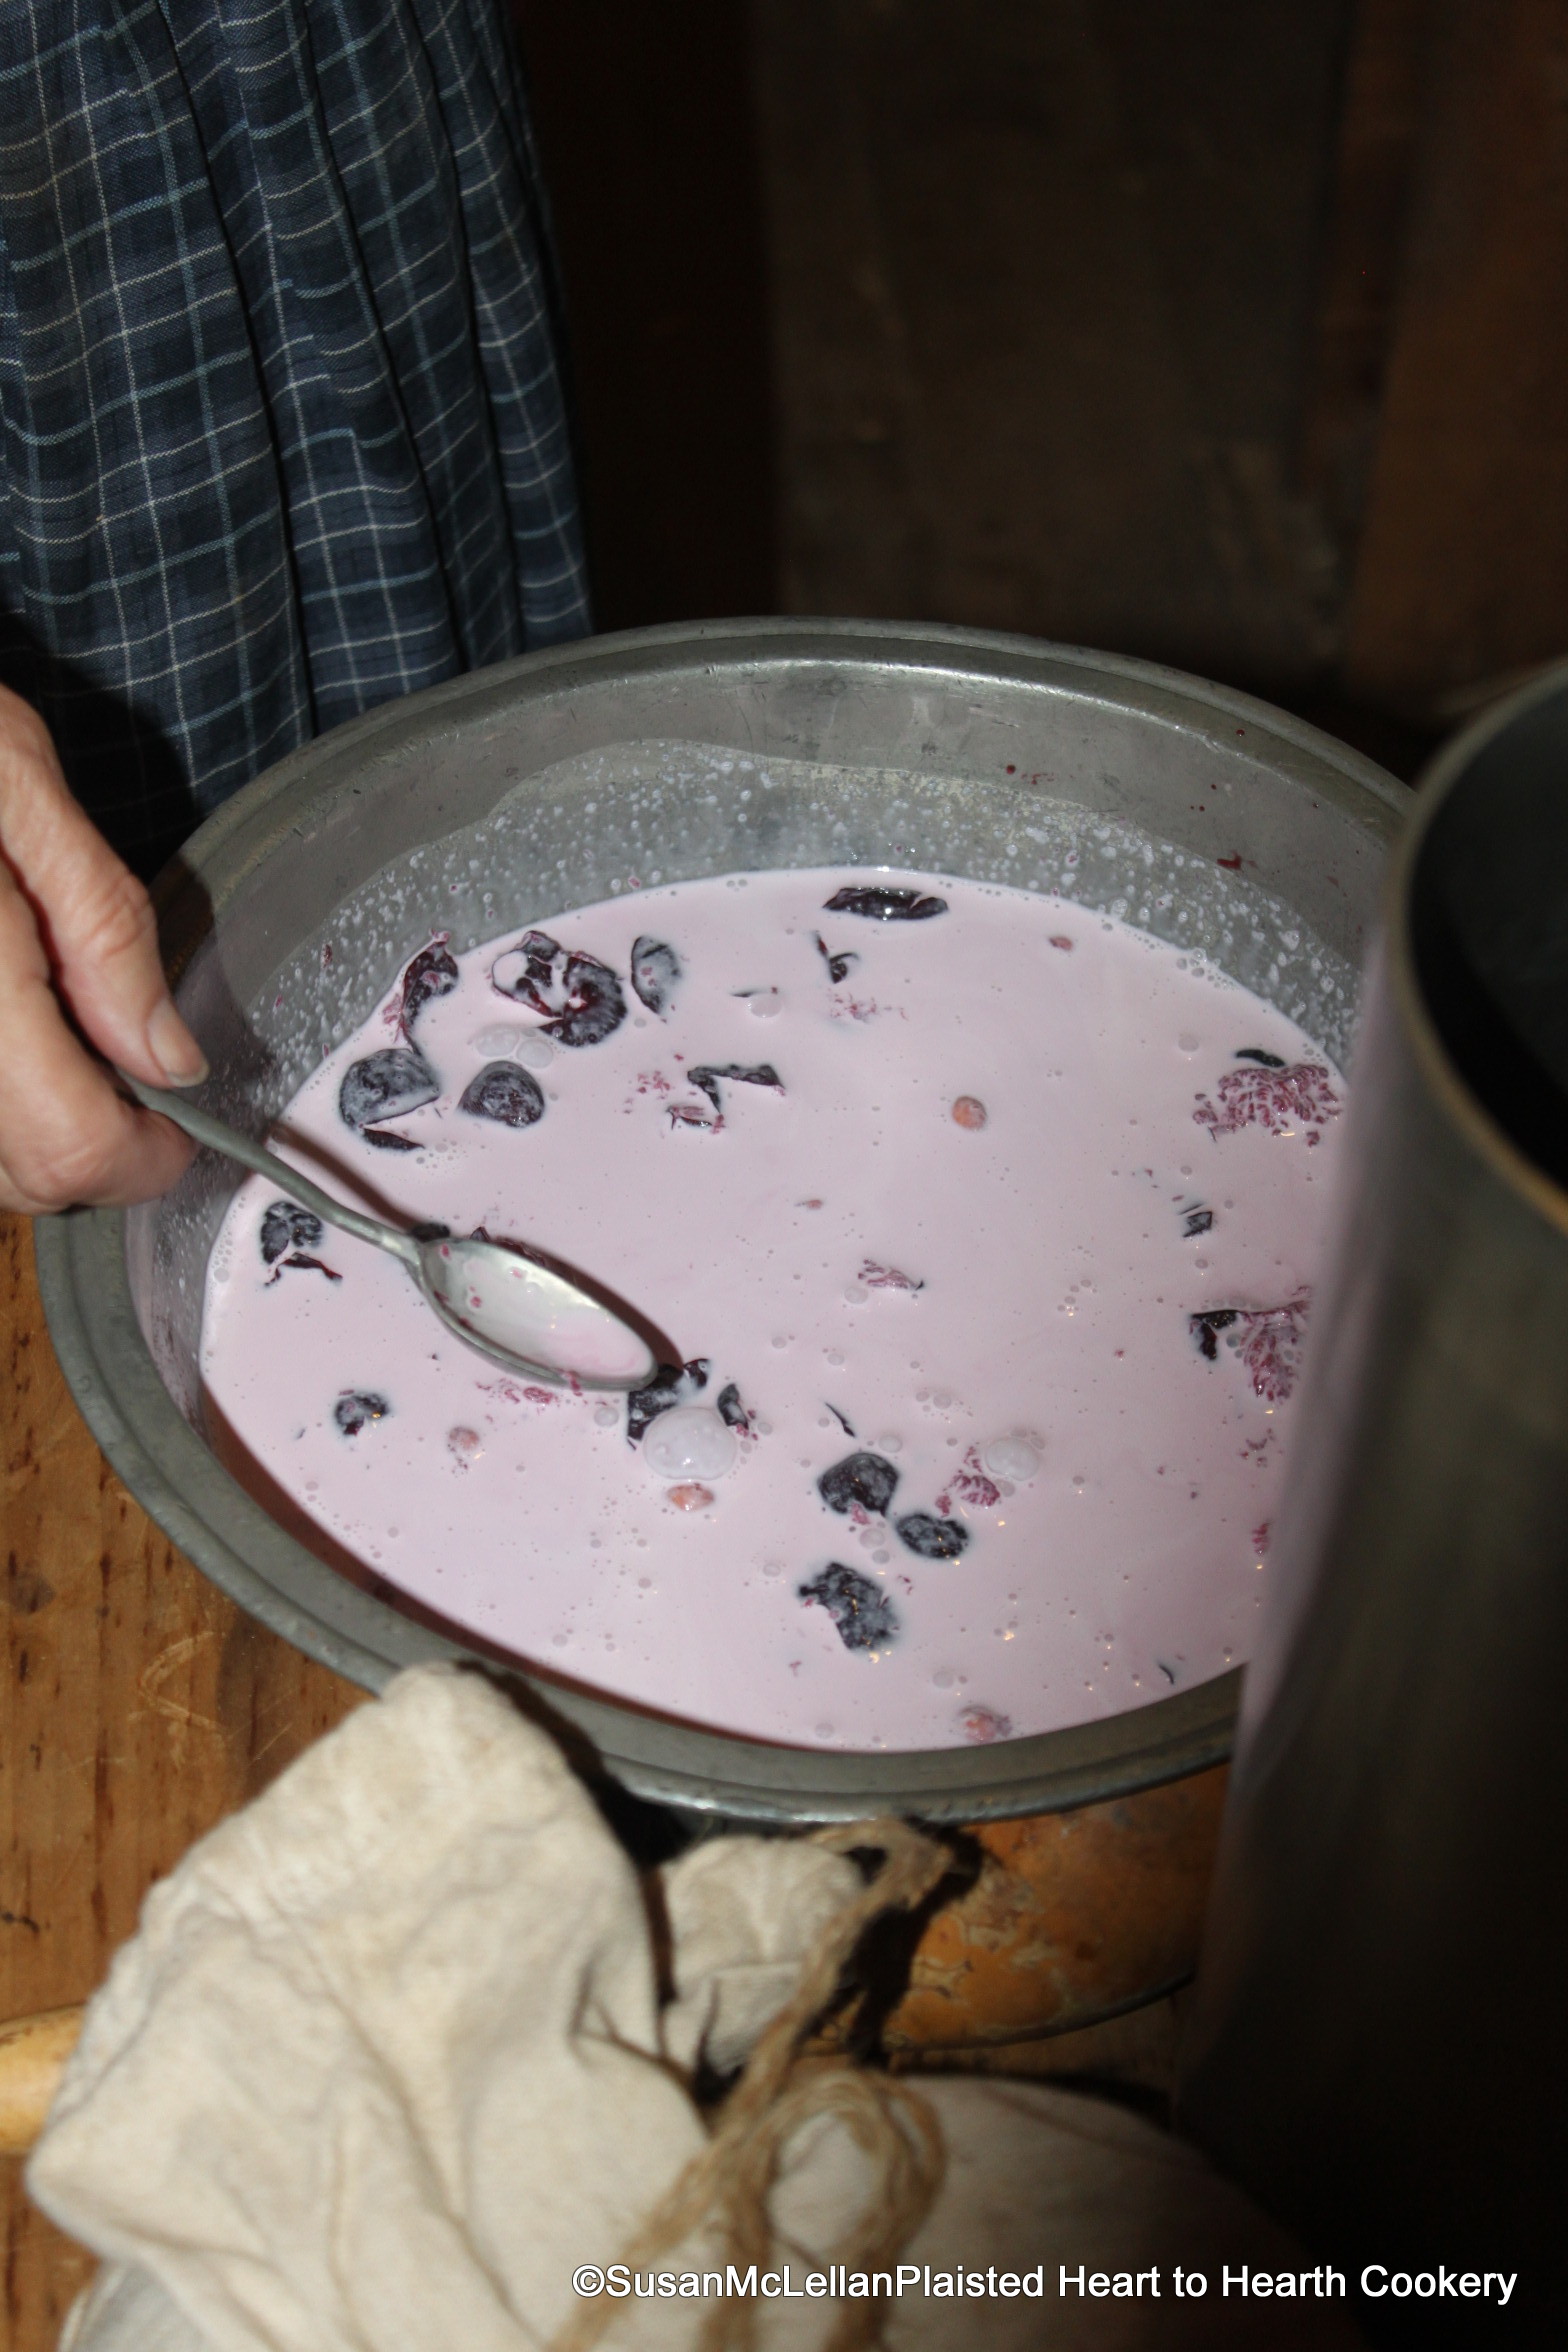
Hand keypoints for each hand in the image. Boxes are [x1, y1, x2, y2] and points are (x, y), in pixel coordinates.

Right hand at [0, 684, 204, 1212]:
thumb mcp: (22, 785)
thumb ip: (104, 932)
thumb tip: (169, 1060)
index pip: (72, 1150)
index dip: (146, 1155)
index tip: (178, 1121)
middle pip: (17, 1177)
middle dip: (89, 1150)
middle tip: (123, 1074)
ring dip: (29, 1137)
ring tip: (56, 1042)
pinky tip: (8, 1038)